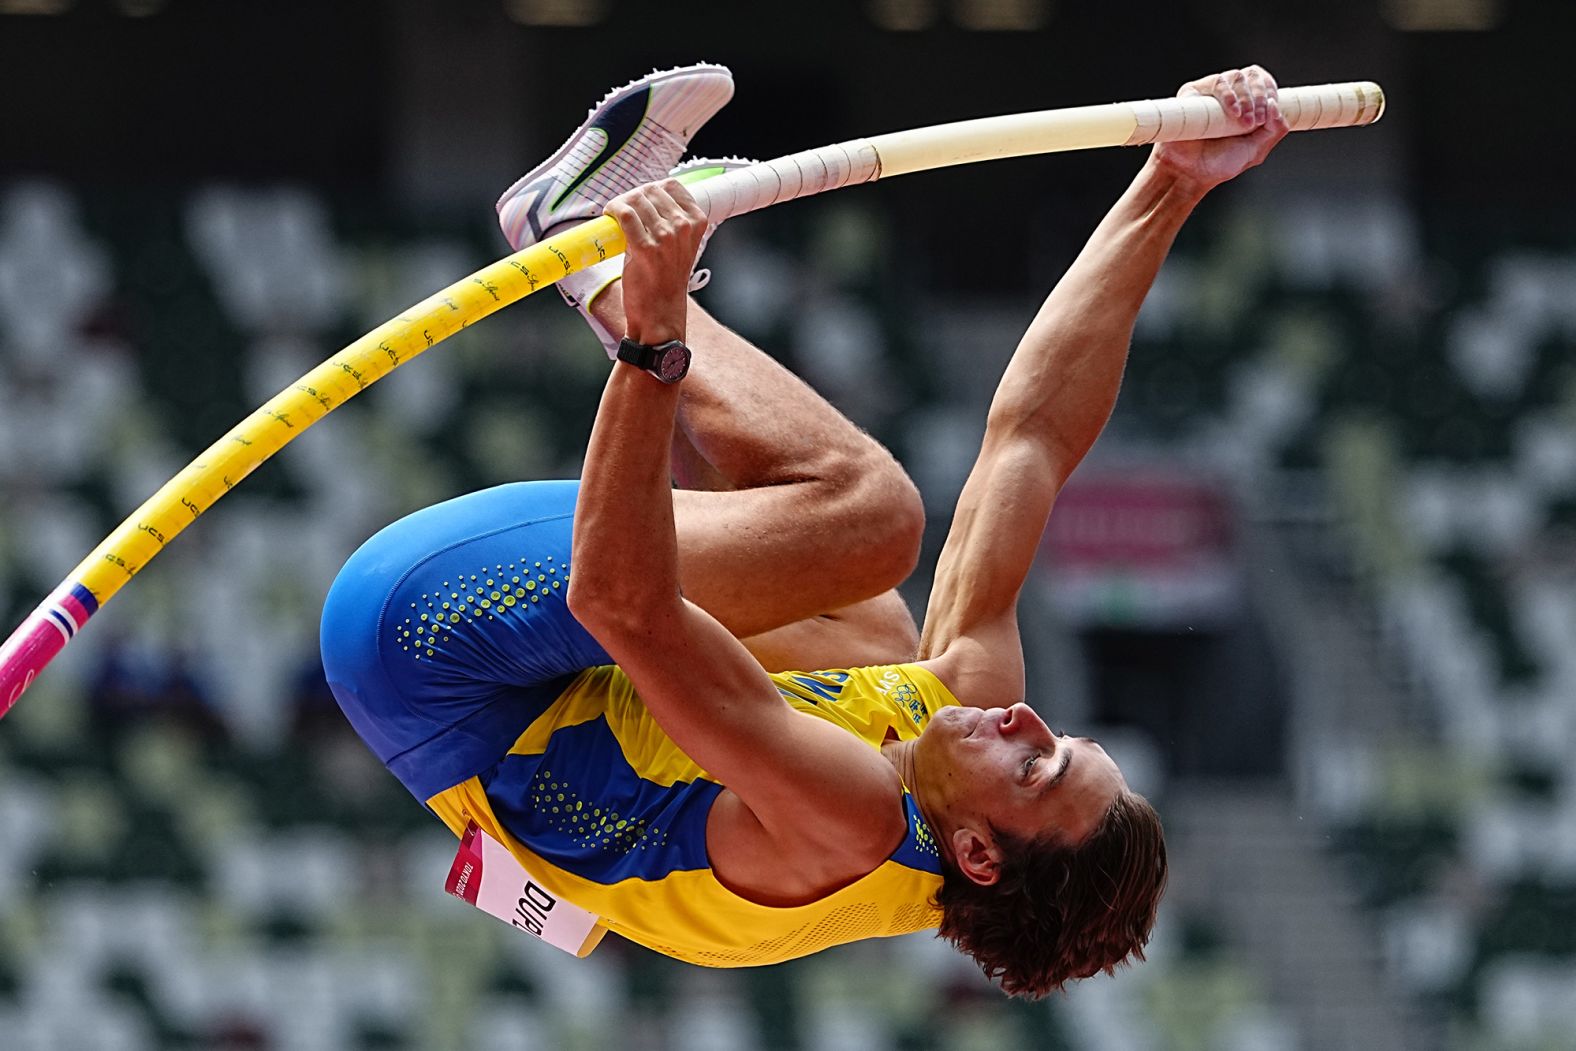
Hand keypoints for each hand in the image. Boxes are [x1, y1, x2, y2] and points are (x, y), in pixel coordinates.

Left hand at [605, 179, 708, 345]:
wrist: (661, 312)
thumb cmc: (667, 280)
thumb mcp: (681, 245)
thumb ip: (671, 221)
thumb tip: (645, 199)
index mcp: (696, 222)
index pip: (671, 186)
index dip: (650, 189)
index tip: (640, 200)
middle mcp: (683, 227)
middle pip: (650, 190)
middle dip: (631, 197)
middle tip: (622, 211)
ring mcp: (665, 237)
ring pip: (635, 200)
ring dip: (619, 205)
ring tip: (615, 217)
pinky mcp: (645, 248)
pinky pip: (625, 215)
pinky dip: (613, 211)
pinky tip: (609, 217)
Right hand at [1151, 66, 1289, 194]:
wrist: (1191, 173)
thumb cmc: (1220, 162)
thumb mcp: (1257, 149)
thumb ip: (1275, 130)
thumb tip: (1275, 106)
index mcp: (1247, 102)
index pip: (1264, 81)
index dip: (1270, 92)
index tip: (1268, 115)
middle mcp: (1231, 93)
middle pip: (1252, 75)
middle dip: (1260, 96)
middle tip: (1258, 121)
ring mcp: (1212, 92)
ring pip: (1236, 77)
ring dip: (1246, 98)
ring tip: (1244, 122)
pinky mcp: (1193, 93)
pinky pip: (1217, 82)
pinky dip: (1229, 95)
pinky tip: (1233, 112)